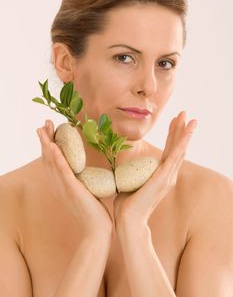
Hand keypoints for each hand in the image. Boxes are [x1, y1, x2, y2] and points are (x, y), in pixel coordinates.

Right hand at [37, 120, 112, 237]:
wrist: (98, 229)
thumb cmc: (95, 211)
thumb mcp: (88, 190)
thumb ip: (86, 180)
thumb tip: (94, 170)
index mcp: (62, 183)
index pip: (52, 160)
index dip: (49, 144)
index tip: (50, 130)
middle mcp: (59, 184)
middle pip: (48, 157)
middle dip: (46, 139)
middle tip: (44, 124)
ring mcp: (64, 186)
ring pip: (51, 161)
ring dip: (47, 143)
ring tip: (43, 129)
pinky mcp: (71, 189)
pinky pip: (62, 171)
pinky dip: (56, 158)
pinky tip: (54, 146)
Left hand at [113, 111, 196, 230]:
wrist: (128, 220)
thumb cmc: (126, 204)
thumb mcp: (128, 181)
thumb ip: (129, 172)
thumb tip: (118, 164)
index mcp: (159, 175)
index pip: (168, 151)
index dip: (172, 135)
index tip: (174, 121)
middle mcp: (167, 175)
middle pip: (176, 147)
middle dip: (180, 129)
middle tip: (184, 113)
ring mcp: (167, 176)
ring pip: (179, 149)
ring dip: (185, 133)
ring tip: (190, 118)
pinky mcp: (164, 177)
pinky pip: (175, 156)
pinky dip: (183, 142)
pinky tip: (188, 131)